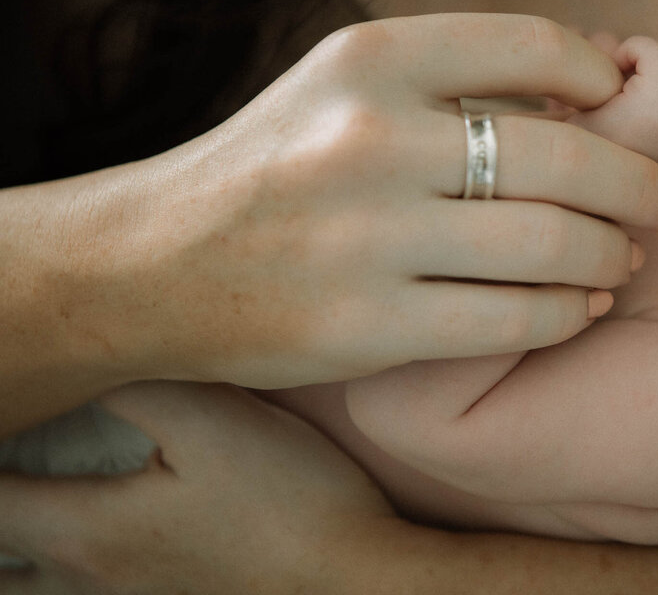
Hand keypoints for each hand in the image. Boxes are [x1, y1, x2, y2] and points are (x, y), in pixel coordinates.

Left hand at [0, 381, 396, 594]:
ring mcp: (133, 593)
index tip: (4, 409)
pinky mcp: (171, 594)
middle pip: (3, 559)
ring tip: (23, 517)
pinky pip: (81, 587)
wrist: (349, 571)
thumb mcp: (210, 418)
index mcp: (86, 529)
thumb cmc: (284, 497)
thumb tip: (86, 360)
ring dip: (16, 553)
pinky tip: (87, 539)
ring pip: (36, 585)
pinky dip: (54, 567)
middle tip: (14, 466)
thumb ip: (135, 384)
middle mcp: (93, 572)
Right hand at [83, 14, 657, 389]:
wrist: (154, 264)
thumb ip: (452, 76)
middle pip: (565, 155)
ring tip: (625, 257)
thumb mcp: (343, 85)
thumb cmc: (275, 165)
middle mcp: (369, 139)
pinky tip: (581, 305)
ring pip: (550, 245)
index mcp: (369, 60)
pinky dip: (567, 313)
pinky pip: (512, 320)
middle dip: (642, 183)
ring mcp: (367, 238)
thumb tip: (589, 92)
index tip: (623, 105)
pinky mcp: (367, 327)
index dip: (602, 75)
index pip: (533, 44)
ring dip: (612, 253)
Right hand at [568, 35, 657, 179]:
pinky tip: (656, 107)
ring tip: (645, 92)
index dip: (626, 53)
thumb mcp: (573, 105)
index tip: (609, 74)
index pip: (653, 50)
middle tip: (631, 82)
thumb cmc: (577, 147)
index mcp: (655, 109)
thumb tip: (602, 35)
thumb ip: (589, 65)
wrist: (601, 201)